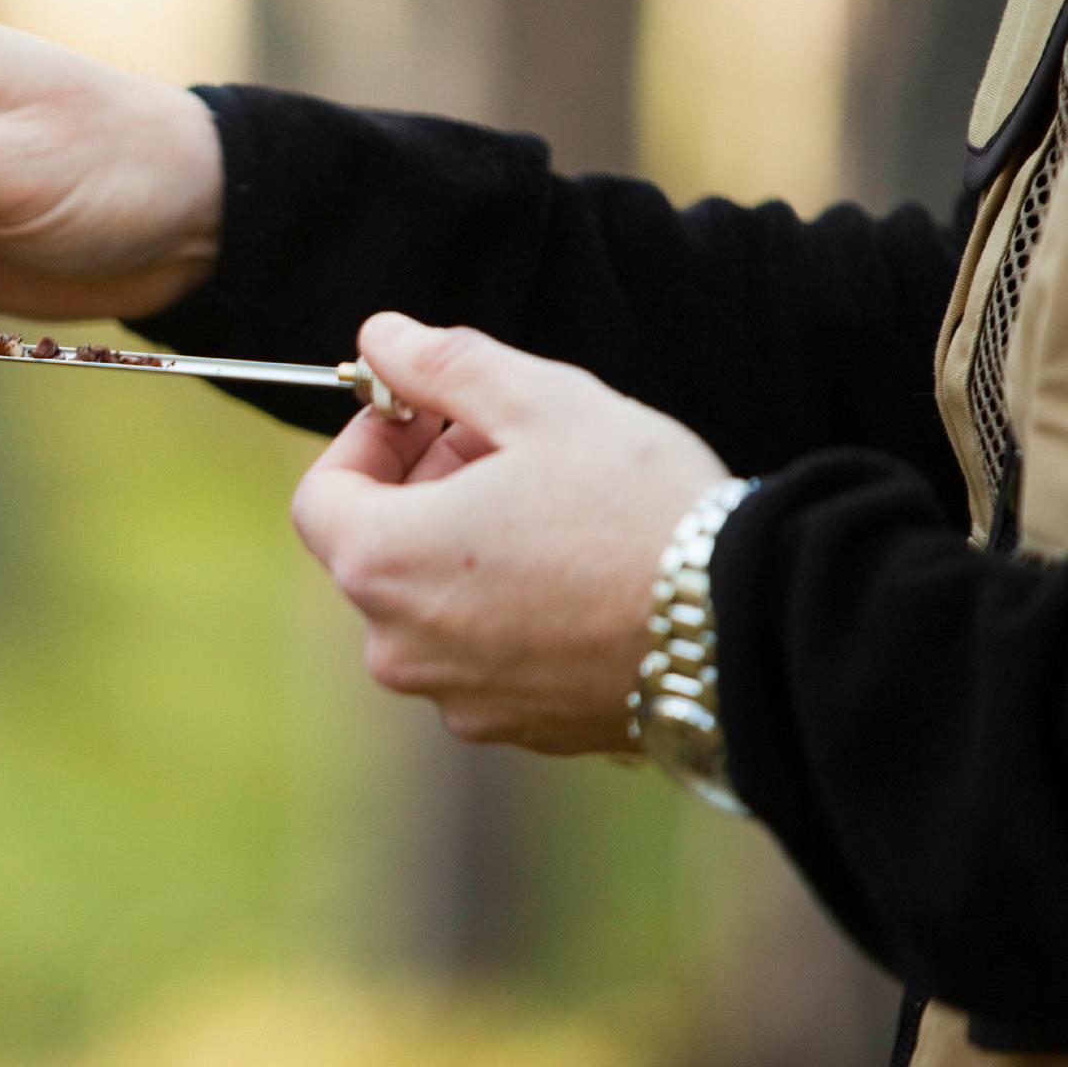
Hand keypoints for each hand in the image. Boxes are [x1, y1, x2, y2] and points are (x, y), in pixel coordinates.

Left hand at [289, 314, 731, 754]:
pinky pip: (487, 654)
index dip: (366, 442)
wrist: (746, 627)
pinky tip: (580, 572)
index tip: (424, 411)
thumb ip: (443, 363)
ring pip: (434, 605)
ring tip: (551, 502)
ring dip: (467, 547)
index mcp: (383, 565)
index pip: (322, 498)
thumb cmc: (637, 506)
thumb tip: (380, 336)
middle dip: (425, 486)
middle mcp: (401, 648)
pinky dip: (508, 607)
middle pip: (378, 552)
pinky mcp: (521, 730)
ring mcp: (460, 700)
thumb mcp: (539, 400)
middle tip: (502, 441)